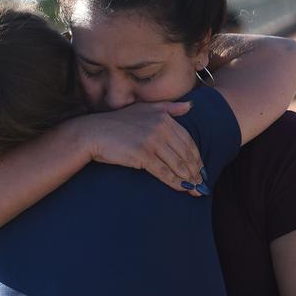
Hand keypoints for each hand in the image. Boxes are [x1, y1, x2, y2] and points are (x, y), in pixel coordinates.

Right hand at [73, 102, 204, 194]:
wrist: (93, 133)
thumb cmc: (118, 122)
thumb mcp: (145, 109)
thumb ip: (169, 108)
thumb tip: (190, 106)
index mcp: (164, 118)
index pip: (188, 141)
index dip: (197, 157)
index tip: (202, 170)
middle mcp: (161, 128)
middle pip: (185, 153)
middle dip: (196, 171)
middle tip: (202, 184)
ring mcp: (152, 141)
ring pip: (177, 164)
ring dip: (189, 179)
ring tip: (196, 190)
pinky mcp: (142, 155)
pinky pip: (164, 172)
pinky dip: (176, 182)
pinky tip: (183, 189)